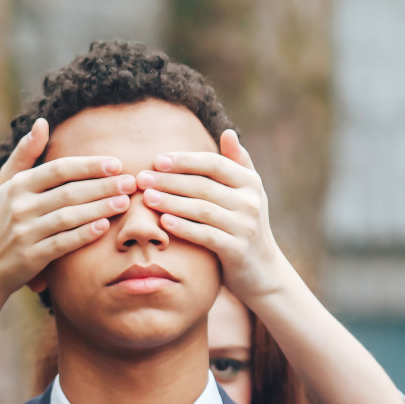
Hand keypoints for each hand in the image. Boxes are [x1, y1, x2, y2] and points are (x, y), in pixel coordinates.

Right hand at [0, 118, 136, 297]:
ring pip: (68, 217)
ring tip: (124, 202)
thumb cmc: (3, 219)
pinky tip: (104, 227)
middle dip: (102, 186)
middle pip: (68, 192)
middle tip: (130, 182)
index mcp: (17, 185)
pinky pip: (62, 243)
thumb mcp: (6, 184)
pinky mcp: (30, 256)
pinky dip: (83, 235)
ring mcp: (24, 232)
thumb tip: (42, 122)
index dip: (88, 166)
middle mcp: (19, 206)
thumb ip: (25, 153)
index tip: (116, 164)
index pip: (58, 169)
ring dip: (99, 209)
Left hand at [137, 130, 294, 301]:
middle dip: (170, 181)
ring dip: (172, 202)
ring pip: (202, 210)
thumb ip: (238, 163)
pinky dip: (184, 227)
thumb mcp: (248, 193)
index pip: (214, 163)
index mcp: (250, 183)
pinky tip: (163, 222)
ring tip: (147, 197)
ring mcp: (245, 227)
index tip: (157, 160)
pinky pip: (206, 235)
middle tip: (142, 178)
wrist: (263, 271)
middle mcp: (250, 202)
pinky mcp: (237, 250)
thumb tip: (228, 132)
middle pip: (204, 186)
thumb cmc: (246, 225)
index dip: (184, 160)